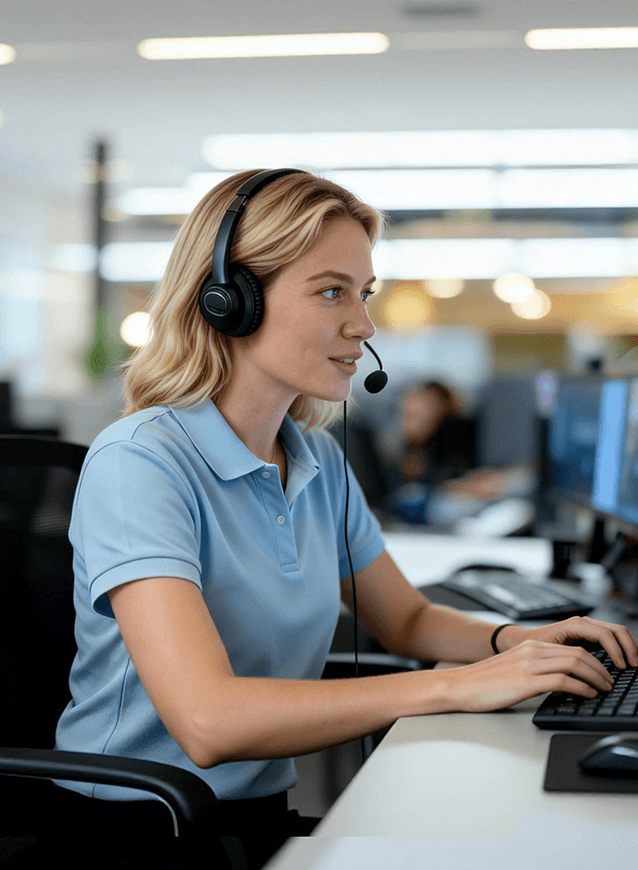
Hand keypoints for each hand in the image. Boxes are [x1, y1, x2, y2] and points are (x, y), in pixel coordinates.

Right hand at [441, 639, 617, 712]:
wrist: (458, 686)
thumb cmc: (482, 683)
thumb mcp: (513, 670)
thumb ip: (535, 670)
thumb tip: (560, 683)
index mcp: (530, 647)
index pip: (572, 649)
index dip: (594, 661)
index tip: (602, 674)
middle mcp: (532, 651)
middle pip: (578, 654)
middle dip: (601, 669)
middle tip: (609, 682)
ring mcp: (529, 665)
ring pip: (575, 663)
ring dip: (596, 677)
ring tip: (603, 689)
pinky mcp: (526, 681)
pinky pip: (563, 681)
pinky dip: (582, 688)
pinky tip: (587, 695)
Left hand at [521, 616, 637, 669]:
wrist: (522, 640)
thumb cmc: (532, 648)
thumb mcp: (547, 657)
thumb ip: (563, 668)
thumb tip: (578, 684)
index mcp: (574, 625)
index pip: (604, 634)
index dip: (616, 651)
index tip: (621, 667)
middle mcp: (583, 623)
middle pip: (616, 630)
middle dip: (628, 647)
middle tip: (634, 666)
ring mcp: (587, 627)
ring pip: (617, 631)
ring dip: (628, 647)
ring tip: (633, 664)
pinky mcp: (589, 634)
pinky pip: (612, 636)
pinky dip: (622, 646)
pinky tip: (624, 661)